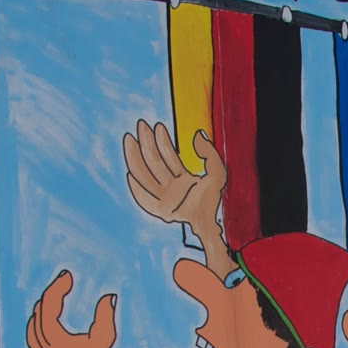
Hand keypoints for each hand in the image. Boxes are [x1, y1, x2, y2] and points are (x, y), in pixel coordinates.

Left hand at [26, 270, 115, 347]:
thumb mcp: (103, 339)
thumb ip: (105, 317)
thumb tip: (110, 297)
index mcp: (57, 340)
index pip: (50, 308)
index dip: (57, 289)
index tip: (67, 276)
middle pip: (39, 317)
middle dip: (49, 298)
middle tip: (61, 284)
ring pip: (31, 331)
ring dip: (39, 313)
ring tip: (49, 300)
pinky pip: (31, 345)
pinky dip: (35, 332)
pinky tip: (39, 325)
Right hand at [125, 121, 225, 235]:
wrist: (209, 223)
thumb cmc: (211, 200)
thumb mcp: (217, 173)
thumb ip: (209, 153)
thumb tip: (197, 134)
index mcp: (181, 177)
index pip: (169, 156)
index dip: (163, 141)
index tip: (157, 126)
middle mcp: (170, 185)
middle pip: (154, 161)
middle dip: (147, 143)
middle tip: (141, 125)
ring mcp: (163, 197)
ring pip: (145, 176)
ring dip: (136, 158)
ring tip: (130, 140)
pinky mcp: (159, 210)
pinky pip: (144, 199)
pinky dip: (136, 189)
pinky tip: (130, 174)